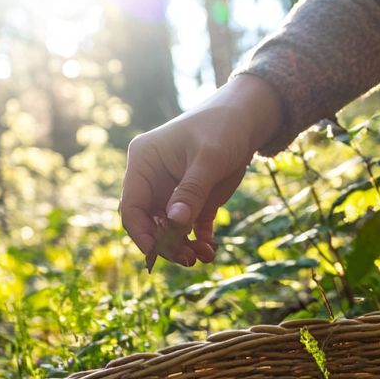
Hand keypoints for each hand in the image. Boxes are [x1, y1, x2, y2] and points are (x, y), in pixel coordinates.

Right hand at [119, 73, 282, 266]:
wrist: (248, 119)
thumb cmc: (223, 127)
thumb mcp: (208, 159)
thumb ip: (191, 191)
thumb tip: (175, 224)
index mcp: (144, 163)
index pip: (131, 206)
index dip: (140, 233)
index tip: (156, 253)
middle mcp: (153, 180)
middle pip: (149, 224)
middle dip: (167, 244)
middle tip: (189, 259)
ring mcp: (172, 192)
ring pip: (169, 230)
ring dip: (184, 247)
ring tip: (204, 256)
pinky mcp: (193, 201)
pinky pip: (189, 228)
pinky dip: (198, 241)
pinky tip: (211, 249)